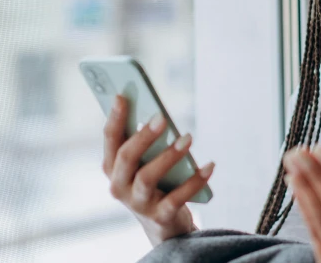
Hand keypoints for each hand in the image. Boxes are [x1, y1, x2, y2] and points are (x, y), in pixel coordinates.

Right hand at [102, 94, 214, 246]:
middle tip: (162, 117)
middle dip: (143, 136)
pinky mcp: (160, 217)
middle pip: (126, 158)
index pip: (110, 140)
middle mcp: (119, 186)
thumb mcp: (146, 161)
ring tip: (188, 138)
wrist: (164, 225)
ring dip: (168, 156)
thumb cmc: (155, 182)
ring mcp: (138, 204)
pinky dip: (195, 181)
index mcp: (113, 167)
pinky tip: (210, 165)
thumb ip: (146, 140)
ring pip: (147, 178)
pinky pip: (177, 198)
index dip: (114, 118)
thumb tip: (157, 114)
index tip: (122, 96)